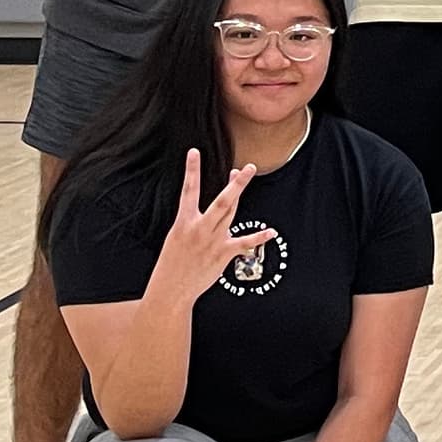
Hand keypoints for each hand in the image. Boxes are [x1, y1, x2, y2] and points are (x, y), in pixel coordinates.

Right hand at [151, 148, 273, 305]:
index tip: (193, 152)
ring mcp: (213, 241)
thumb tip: (207, 212)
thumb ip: (194, 222)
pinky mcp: (223, 254)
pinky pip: (244, 243)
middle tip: (246, 168)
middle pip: (222, 201)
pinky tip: (271, 232)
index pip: (188, 191)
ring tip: (248, 176)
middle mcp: (200, 228)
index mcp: (184, 222)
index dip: (191, 170)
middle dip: (235, 184)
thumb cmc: (173, 263)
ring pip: (232, 213)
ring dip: (241, 194)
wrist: (171, 289)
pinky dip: (259, 237)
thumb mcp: (176, 237)